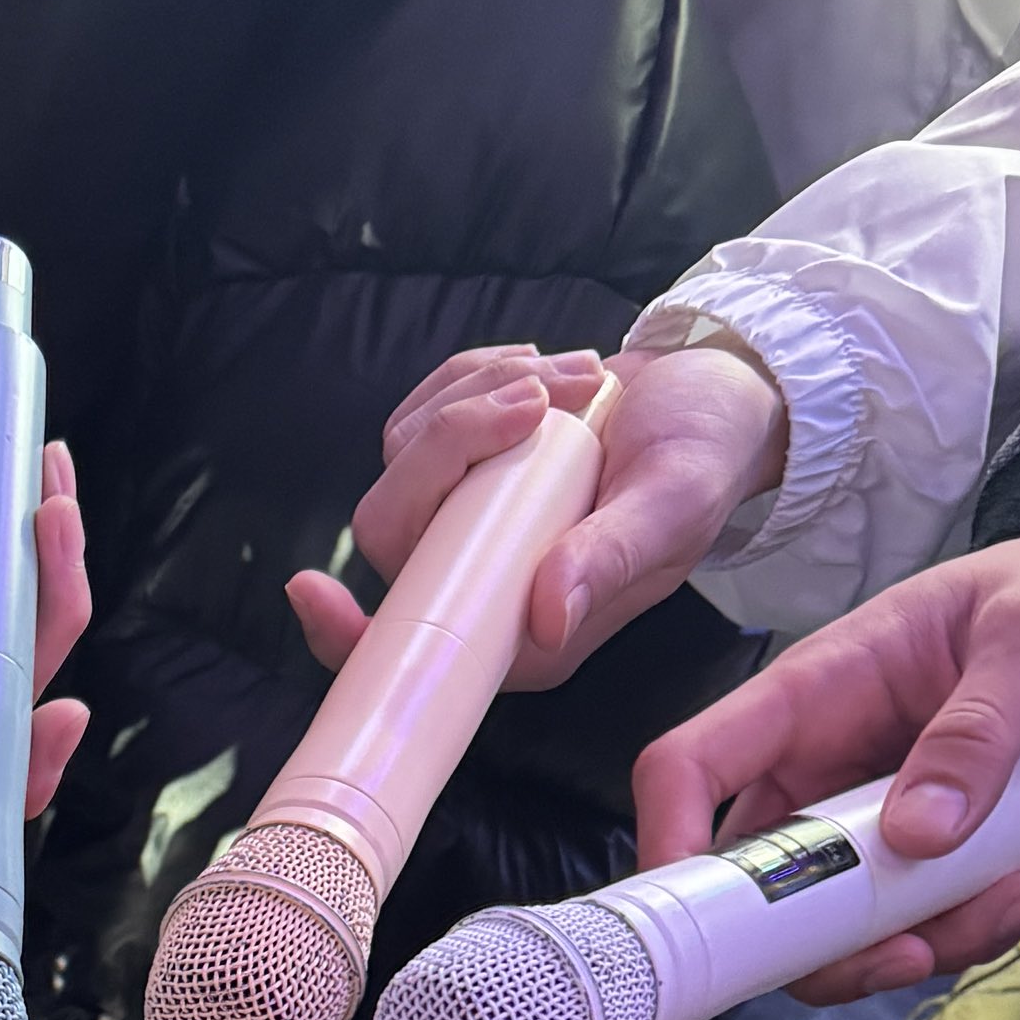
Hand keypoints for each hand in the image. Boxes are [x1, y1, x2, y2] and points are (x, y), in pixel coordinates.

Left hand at [295, 342, 788, 698]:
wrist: (710, 399)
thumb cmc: (701, 463)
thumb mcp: (672, 507)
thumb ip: (611, 559)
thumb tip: (547, 619)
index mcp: (521, 633)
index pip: (409, 649)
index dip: (347, 633)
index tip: (309, 590)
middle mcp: (475, 584)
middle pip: (393, 526)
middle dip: (450, 445)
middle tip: (539, 398)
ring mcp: (458, 520)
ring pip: (407, 454)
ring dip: (481, 397)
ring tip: (581, 382)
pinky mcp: (454, 460)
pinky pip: (426, 410)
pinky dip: (478, 375)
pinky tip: (547, 371)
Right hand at [626, 537, 1019, 998]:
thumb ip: (978, 731)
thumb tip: (917, 833)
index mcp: (813, 694)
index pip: (693, 766)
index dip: (671, 842)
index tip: (702, 920)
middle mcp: (820, 766)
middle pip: (756, 886)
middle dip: (823, 943)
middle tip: (909, 950)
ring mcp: (864, 818)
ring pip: (836, 926)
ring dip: (916, 943)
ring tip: (1012, 898)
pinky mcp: (915, 854)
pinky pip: (909, 924)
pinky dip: (963, 931)